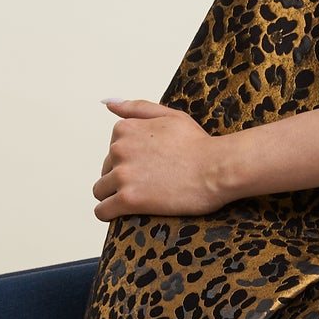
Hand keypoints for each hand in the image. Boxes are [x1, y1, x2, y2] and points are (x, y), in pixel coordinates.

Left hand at [92, 100, 236, 220]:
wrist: (218, 168)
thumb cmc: (199, 144)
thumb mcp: (170, 115)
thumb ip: (137, 108)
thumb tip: (108, 104)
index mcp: (125, 129)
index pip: (112, 150)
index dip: (129, 161)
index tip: (149, 167)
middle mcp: (119, 149)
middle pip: (106, 170)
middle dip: (121, 178)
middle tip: (150, 184)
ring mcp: (122, 175)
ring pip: (100, 190)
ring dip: (114, 196)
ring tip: (139, 199)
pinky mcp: (128, 199)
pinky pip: (102, 211)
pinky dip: (108, 214)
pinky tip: (122, 214)